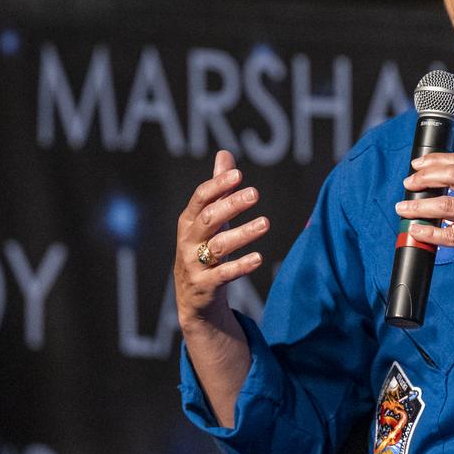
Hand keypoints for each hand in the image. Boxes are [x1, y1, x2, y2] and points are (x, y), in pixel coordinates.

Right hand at [174, 150, 269, 327]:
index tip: (238, 175)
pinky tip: (258, 258)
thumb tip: (225, 154)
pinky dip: (241, 266)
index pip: (200, 198)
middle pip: (209, 219)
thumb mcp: (209, 219)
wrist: (194, 299)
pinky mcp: (205, 286)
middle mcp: (188, 240)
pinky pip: (223, 275)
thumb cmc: (205, 249)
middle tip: (254, 193)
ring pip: (218, 246)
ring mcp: (194, 264)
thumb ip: (218, 188)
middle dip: (230, 205)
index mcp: (189, 220)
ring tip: (265, 223)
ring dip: (242, 234)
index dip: (217, 185)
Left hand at [396, 152, 453, 298]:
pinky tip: (416, 231)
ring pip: (445, 204)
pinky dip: (428, 232)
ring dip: (419, 206)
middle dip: (424, 177)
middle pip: (451, 175)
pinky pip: (449, 235)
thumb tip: (448, 182)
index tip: (418, 165)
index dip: (435, 160)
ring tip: (403, 208)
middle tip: (409, 183)